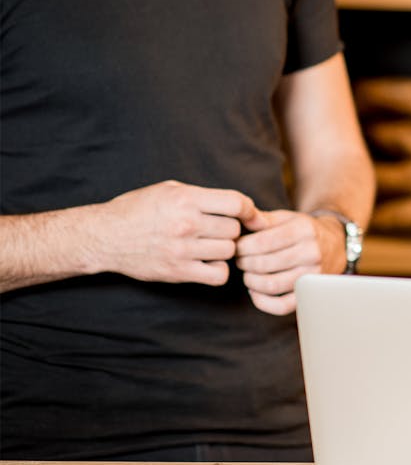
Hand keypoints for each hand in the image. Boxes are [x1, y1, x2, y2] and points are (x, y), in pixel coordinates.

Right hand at [100, 180, 258, 285]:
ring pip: (228, 251)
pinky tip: (207, 262)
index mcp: (186, 199)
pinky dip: (218, 270)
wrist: (105, 236)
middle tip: (218, 231)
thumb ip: (204, 196)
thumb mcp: (170, 189)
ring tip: (210, 245)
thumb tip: (242, 207)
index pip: (237, 203)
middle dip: (231, 230)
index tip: (251, 217)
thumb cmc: (139, 209)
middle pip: (234, 229)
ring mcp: (182, 249)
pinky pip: (218, 275)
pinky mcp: (177, 271)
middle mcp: (186, 223)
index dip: (250, 210)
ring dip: (224, 249)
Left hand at [235, 210, 343, 314]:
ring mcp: (312, 276)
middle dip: (244, 263)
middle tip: (240, 260)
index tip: (237, 247)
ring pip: (271, 286)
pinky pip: (281, 306)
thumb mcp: (288, 218)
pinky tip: (255, 291)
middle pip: (264, 264)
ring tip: (247, 273)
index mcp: (304, 231)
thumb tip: (240, 219)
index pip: (262, 242)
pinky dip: (262, 302)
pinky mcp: (310, 294)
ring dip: (250, 281)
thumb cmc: (304, 231)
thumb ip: (263, 219)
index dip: (242, 247)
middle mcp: (311, 253)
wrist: (336, 245)